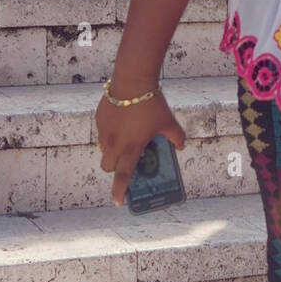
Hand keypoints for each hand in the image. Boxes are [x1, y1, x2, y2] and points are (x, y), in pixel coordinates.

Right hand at [96, 90, 185, 205]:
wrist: (132, 80)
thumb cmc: (151, 103)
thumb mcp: (168, 121)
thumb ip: (176, 137)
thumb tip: (181, 145)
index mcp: (131, 148)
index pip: (123, 176)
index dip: (119, 191)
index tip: (118, 201)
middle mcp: (114, 143)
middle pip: (108, 167)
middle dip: (116, 168)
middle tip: (126, 160)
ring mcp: (104, 131)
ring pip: (104, 149)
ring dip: (111, 151)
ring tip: (125, 139)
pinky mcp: (99, 118)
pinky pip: (102, 132)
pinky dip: (109, 133)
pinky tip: (121, 121)